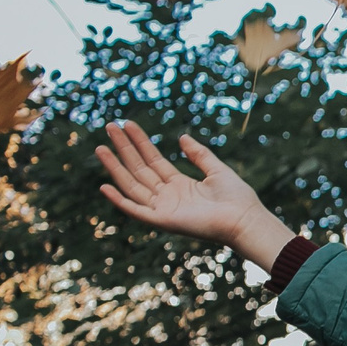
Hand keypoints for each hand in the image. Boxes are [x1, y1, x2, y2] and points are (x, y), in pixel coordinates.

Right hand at [95, 121, 293, 268]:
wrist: (245, 220)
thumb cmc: (237, 198)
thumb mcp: (217, 170)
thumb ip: (199, 155)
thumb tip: (182, 137)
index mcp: (180, 185)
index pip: (153, 160)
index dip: (140, 142)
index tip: (127, 124)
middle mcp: (168, 196)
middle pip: (139, 169)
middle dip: (124, 148)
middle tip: (109, 127)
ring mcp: (163, 209)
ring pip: (132, 185)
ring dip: (115, 167)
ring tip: (101, 148)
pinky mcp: (162, 221)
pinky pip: (136, 211)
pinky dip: (119, 201)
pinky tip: (104, 186)